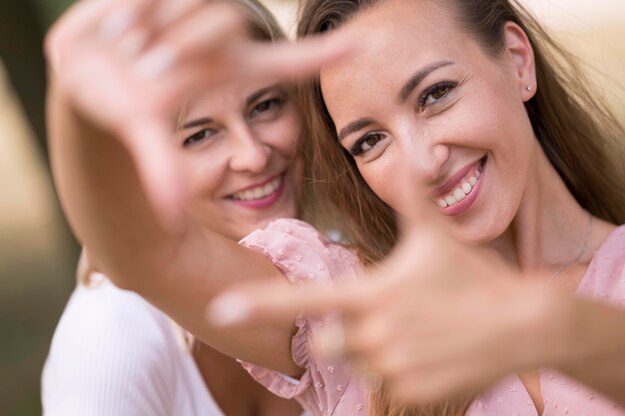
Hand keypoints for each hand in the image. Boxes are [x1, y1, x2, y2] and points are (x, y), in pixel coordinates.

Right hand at [45, 0, 354, 224]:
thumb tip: (170, 216)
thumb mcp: (145, 129)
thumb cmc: (128, 103)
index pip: (286, 61)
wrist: (87, 71)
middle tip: (149, 68)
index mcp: (227, 67)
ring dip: (150, 31)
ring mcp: (193, 3)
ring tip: (130, 50)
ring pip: (190, 0)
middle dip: (184, 46)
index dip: (321, 55)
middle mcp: (218, 33)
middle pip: (225, 20)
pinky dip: (127, 12)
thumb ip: (160, 168)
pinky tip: (115, 28)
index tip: (360, 47)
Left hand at [206, 165, 555, 403]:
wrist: (521, 324)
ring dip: (369, 350)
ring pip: (353, 365)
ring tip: (409, 331)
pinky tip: (426, 351)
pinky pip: (384, 385)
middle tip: (376, 316)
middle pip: (323, 342)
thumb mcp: (436, 234)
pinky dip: (396, 369)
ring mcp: (391, 366)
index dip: (258, 305)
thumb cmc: (473, 276)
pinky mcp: (410, 392)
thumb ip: (414, 196)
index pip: (301, 300)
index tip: (220, 309)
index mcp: (370, 293)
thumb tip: (414, 151)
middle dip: (335, 331)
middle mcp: (373, 334)